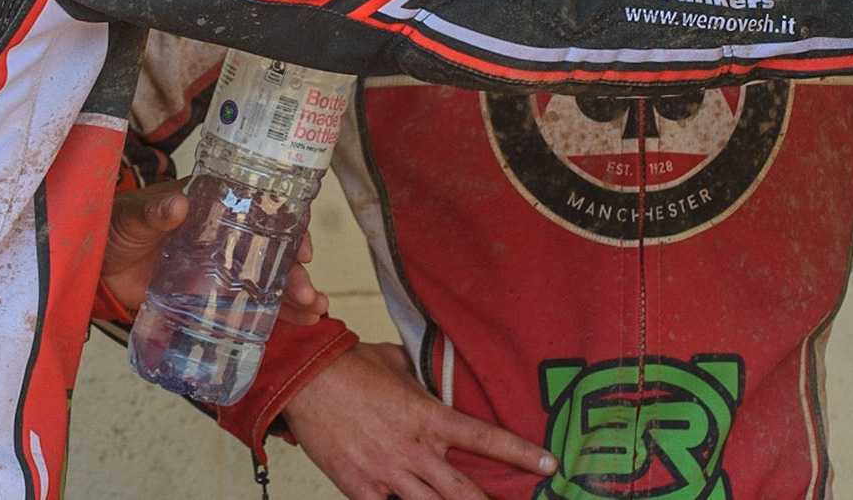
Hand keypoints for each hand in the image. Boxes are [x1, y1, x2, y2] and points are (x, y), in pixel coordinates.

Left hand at [98, 180, 328, 324]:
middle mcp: (225, 238)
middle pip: (271, 254)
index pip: (264, 212)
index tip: (302, 250)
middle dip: (296, 274)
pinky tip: (293, 325)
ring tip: (314, 313)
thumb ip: (155, 211)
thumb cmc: (118, 225)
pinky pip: (244, 308)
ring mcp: (219, 270)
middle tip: (309, 295)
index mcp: (215, 207)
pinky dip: (269, 317)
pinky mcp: (207, 298)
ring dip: (292, 297)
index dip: (290, 228)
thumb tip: (177, 205)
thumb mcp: (136, 215)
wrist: (96, 262)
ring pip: (266, 283)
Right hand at [282, 342, 555, 499]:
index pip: (485, 438)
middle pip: (464, 492)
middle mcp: (415, 449)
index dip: (520, 453)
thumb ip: (423, 379)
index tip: (548, 464)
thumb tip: (437, 379)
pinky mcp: (361, 488)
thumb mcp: (398, 364)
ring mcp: (388, 473)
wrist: (305, 379)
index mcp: (428, 416)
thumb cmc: (351, 365)